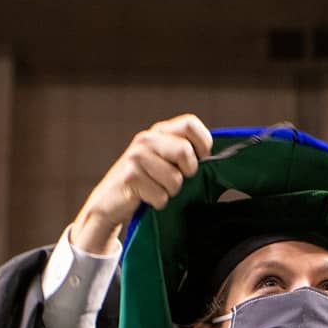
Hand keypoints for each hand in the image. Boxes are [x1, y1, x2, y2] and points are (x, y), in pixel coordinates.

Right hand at [71, 115, 213, 254]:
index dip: (202, 144)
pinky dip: (158, 203)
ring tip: (157, 189)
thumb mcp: (165, 161)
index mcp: (160, 131)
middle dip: (188, 173)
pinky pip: (161, 196)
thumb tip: (216, 158)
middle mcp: (146, 139)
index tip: (201, 160)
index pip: (190, 123)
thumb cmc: (147, 183)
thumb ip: (185, 153)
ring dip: (171, 192)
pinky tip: (146, 198)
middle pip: (184, 151)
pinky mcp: (129, 177)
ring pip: (175, 179)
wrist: (111, 201)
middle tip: (177, 180)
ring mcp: (136, 157)